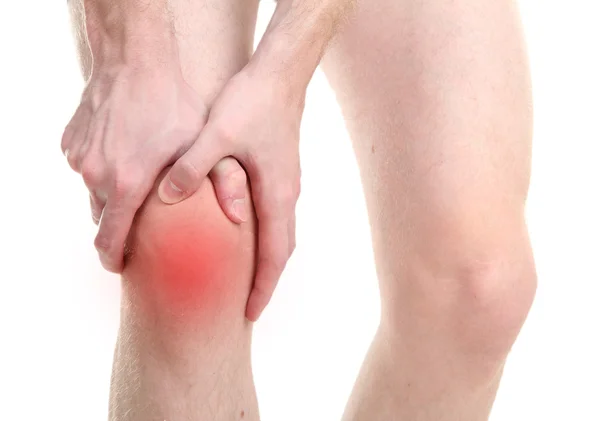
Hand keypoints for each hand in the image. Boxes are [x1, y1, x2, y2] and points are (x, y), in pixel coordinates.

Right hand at [61, 64, 248, 272]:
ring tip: (138, 188)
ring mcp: (80, 158)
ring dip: (112, 196)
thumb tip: (236, 216)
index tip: (123, 267)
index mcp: (127, 184)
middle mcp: (96, 175)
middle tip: (141, 226)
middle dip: (119, 227)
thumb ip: (219, 180)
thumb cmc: (172, 101)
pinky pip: (86, 168)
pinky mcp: (72, 142)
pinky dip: (102, 170)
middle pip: (102, 218)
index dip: (115, 259)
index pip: (110, 240)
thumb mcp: (204, 140)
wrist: (134, 57)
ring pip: (94, 193)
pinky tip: (126, 155)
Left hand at [158, 67, 302, 320]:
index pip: (275, 253)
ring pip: (279, 233)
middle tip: (248, 306)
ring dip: (266, 259)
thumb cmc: (254, 102)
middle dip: (266, 280)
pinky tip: (242, 234)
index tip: (251, 313)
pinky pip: (274, 215)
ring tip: (246, 279)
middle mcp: (287, 194)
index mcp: (276, 193)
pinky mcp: (279, 171)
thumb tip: (168, 197)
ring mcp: (286, 183)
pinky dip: (263, 236)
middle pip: (282, 249)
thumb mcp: (216, 133)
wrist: (281, 74)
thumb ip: (192, 167)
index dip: (264, 286)